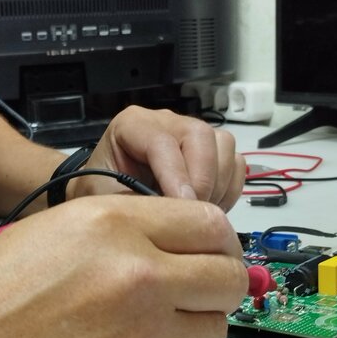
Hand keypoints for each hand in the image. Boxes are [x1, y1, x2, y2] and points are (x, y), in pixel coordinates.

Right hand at [0, 194, 247, 337]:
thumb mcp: (49, 232)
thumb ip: (120, 229)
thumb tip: (171, 242)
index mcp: (111, 225)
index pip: (210, 222)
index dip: (216, 239)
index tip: (210, 250)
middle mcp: (136, 278)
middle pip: (226, 278)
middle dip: (216, 282)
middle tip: (195, 289)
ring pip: (215, 329)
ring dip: (195, 326)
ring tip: (158, 326)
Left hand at [67, 106, 245, 211]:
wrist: (106, 193)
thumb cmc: (102, 193)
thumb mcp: (108, 200)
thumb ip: (139, 204)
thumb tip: (174, 215)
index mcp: (133, 124)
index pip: (162, 142)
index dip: (176, 177)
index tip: (183, 208)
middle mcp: (165, 122)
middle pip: (201, 136)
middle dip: (203, 180)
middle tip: (193, 214)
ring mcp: (190, 133)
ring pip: (223, 146)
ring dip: (218, 186)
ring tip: (197, 214)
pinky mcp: (211, 151)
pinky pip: (235, 164)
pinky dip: (228, 189)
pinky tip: (207, 208)